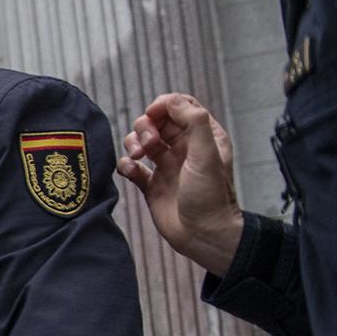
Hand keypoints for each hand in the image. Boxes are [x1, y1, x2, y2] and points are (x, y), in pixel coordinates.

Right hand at [116, 93, 245, 277]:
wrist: (202, 234)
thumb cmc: (210, 195)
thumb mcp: (207, 153)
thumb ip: (192, 121)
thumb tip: (170, 101)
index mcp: (202, 137)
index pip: (180, 106)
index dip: (163, 106)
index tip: (153, 115)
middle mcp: (183, 148)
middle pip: (156, 121)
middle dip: (145, 127)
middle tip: (149, 145)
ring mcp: (166, 166)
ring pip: (141, 141)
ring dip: (133, 144)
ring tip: (138, 158)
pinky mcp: (150, 184)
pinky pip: (131, 166)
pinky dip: (126, 165)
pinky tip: (131, 172)